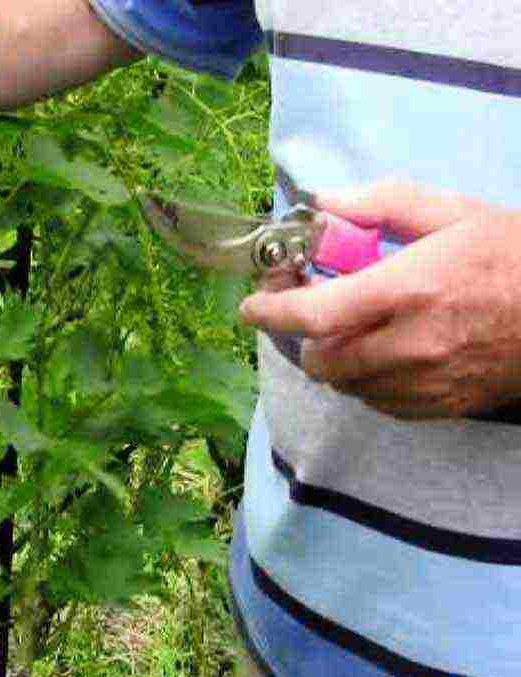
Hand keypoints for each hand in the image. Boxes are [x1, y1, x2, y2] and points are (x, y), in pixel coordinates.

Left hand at [238, 179, 520, 419]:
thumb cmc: (517, 255)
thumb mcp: (454, 213)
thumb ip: (382, 204)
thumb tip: (323, 201)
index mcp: (409, 289)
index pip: (315, 313)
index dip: (271, 311)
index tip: (251, 304)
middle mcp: (413, 344)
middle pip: (321, 359)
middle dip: (306, 335)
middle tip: (314, 306)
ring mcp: (429, 382)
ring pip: (346, 386)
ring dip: (337, 358)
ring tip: (356, 326)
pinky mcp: (444, 406)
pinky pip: (379, 404)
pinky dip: (368, 381)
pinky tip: (386, 351)